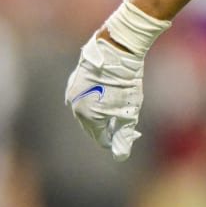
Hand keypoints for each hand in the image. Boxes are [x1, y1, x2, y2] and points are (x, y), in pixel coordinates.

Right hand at [64, 36, 146, 159]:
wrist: (116, 49)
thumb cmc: (126, 81)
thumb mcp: (129, 111)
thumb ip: (123, 135)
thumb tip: (120, 157)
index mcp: (87, 117)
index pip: (102, 139)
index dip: (118, 140)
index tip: (133, 134)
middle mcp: (74, 106)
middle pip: (93, 127)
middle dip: (110, 127)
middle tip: (129, 122)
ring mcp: (72, 92)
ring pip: (88, 112)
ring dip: (103, 114)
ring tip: (120, 108)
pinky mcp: (74, 81)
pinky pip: (85, 98)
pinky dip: (97, 101)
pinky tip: (110, 95)